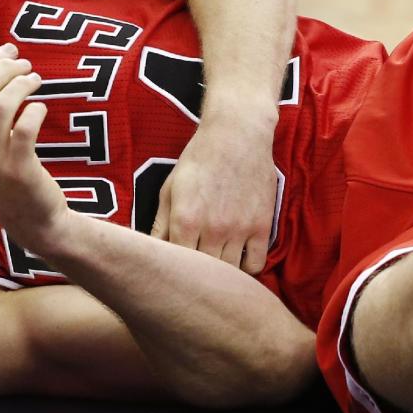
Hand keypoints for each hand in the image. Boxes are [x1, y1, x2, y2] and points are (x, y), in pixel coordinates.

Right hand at [0, 44, 69, 251]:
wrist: (29, 220)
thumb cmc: (5, 173)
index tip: (8, 52)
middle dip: (3, 68)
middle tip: (24, 64)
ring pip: (0, 106)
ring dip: (21, 84)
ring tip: (35, 79)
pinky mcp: (18, 169)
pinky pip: (24, 128)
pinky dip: (34, 111)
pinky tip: (41, 108)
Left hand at [151, 116, 277, 274]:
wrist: (237, 135)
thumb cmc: (198, 159)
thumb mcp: (170, 188)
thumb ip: (161, 223)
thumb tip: (151, 250)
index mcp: (185, 220)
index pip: (176, 265)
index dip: (174, 272)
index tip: (173, 272)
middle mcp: (212, 229)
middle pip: (203, 273)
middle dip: (196, 277)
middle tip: (193, 277)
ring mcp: (240, 230)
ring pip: (229, 272)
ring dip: (220, 274)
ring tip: (213, 270)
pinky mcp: (262, 227)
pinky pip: (256, 264)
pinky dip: (245, 268)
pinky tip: (235, 259)